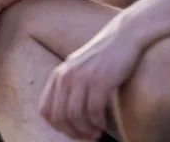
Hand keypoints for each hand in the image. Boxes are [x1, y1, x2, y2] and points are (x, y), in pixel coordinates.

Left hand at [39, 15, 141, 139]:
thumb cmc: (103, 58)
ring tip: (96, 132)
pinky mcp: (99, 80)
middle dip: (73, 133)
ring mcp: (82, 76)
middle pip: (59, 117)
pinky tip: (102, 123)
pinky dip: (97, 123)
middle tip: (87, 136)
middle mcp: (66, 75)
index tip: (72, 131)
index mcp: (59, 74)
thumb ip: (69, 87)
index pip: (45, 111)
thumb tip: (65, 119)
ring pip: (75, 117)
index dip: (57, 127)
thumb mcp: (78, 69)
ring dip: (86, 130)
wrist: (123, 37)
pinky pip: (93, 112)